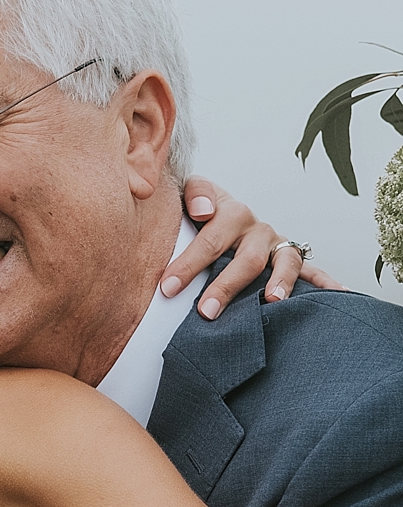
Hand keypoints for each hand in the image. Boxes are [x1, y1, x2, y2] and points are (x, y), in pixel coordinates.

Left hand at [162, 177, 346, 319]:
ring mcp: (278, 245)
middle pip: (247, 257)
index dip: (188, 263)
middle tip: (206, 311)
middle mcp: (258, 229)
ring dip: (281, 283)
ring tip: (272, 301)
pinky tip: (338, 296)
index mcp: (231, 213)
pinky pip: (313, 272)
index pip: (210, 239)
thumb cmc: (202, 213)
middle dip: (226, 285)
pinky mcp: (292, 259)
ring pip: (285, 263)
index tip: (167, 287)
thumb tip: (201, 210)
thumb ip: (193, 195)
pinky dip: (325, 283)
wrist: (223, 213)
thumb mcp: (193, 196)